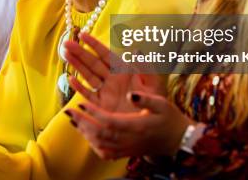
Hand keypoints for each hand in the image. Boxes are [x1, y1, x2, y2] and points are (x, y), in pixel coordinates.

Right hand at [64, 32, 166, 113]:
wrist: (153, 123)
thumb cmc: (156, 101)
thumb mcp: (153, 83)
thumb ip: (145, 67)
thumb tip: (136, 49)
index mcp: (123, 70)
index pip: (106, 54)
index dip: (94, 44)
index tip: (82, 34)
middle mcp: (112, 79)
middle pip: (93, 63)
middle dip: (80, 52)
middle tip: (66, 43)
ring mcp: (106, 91)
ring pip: (88, 75)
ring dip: (76, 65)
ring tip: (65, 54)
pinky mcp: (101, 106)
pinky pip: (88, 94)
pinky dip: (79, 87)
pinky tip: (71, 78)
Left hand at [65, 91, 192, 159]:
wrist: (177, 141)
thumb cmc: (169, 119)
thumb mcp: (162, 104)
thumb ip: (146, 99)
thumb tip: (131, 94)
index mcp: (136, 126)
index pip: (109, 121)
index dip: (93, 113)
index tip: (81, 103)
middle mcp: (129, 140)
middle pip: (100, 134)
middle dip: (82, 122)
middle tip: (69, 111)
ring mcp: (126, 148)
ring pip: (99, 144)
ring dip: (84, 132)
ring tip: (73, 119)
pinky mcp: (124, 153)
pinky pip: (103, 152)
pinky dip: (91, 143)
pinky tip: (85, 132)